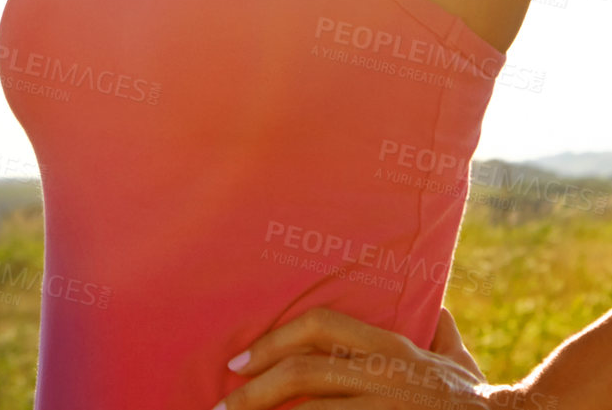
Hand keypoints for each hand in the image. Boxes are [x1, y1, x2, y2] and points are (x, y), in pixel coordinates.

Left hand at [214, 305, 528, 408]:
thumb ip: (437, 329)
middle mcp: (387, 373)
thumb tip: (435, 305)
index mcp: (390, 346)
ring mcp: (391, 408)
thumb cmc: (478, 397)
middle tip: (226, 404)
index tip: (241, 360)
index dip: (274, 339)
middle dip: (258, 387)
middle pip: (306, 370)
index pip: (319, 326)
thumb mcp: (454, 355)